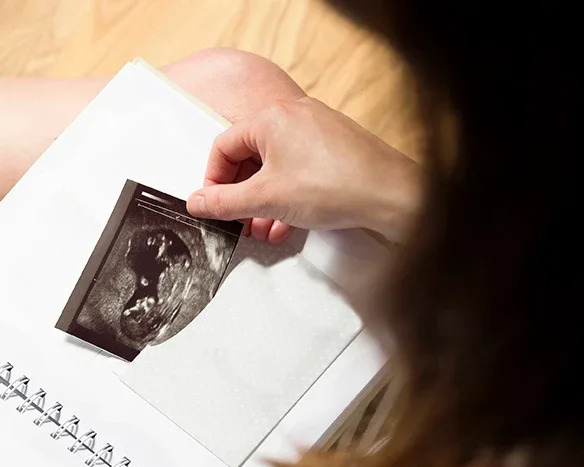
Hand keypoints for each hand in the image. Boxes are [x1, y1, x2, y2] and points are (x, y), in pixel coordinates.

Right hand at [187, 97, 421, 243]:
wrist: (391, 194)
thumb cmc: (335, 185)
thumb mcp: (265, 199)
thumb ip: (224, 202)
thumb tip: (197, 202)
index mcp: (271, 117)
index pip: (223, 146)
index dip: (213, 180)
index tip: (213, 204)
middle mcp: (294, 116)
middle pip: (249, 156)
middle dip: (241, 194)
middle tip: (238, 219)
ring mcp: (317, 129)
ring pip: (274, 166)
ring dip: (263, 200)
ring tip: (262, 228)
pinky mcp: (334, 147)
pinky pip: (297, 169)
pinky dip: (286, 195)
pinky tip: (286, 223)